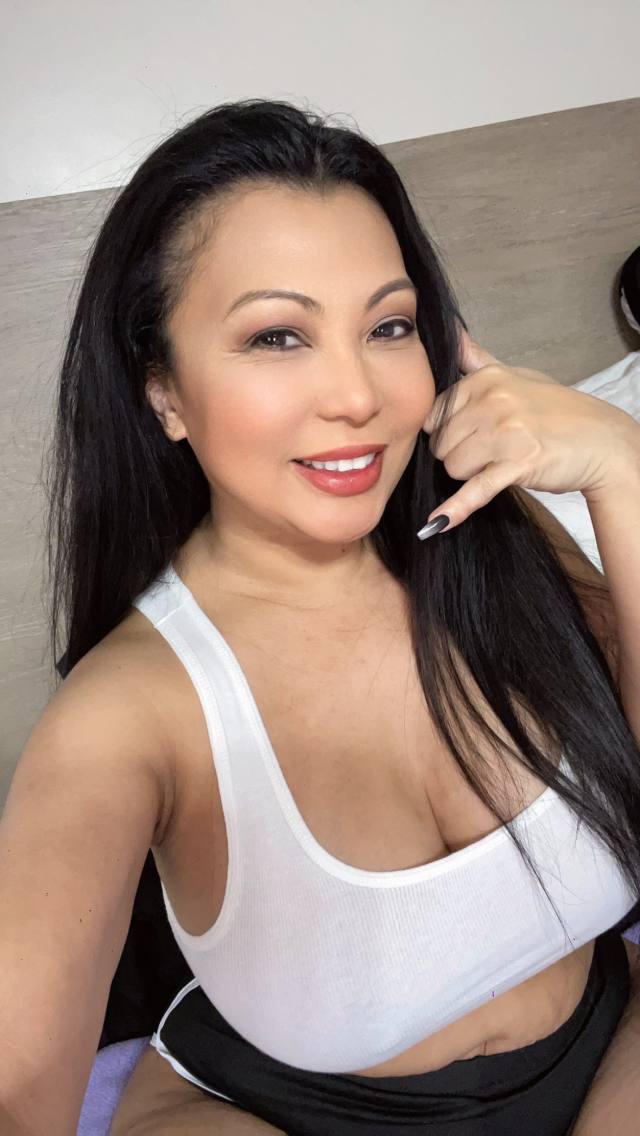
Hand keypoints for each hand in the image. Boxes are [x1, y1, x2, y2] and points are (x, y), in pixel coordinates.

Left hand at [417, 330, 639, 538]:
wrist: (601, 441)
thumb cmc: (555, 411)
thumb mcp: (515, 375)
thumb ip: (478, 359)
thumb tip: (451, 332)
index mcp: (486, 378)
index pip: (435, 414)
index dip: (448, 431)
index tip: (471, 434)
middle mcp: (493, 401)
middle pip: (441, 444)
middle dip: (458, 454)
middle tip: (491, 451)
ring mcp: (505, 432)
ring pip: (452, 467)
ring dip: (470, 474)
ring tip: (500, 463)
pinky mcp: (517, 464)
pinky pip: (475, 490)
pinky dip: (456, 509)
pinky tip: (437, 523)